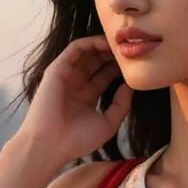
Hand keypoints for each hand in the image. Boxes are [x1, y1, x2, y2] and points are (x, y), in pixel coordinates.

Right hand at [19, 35, 132, 160]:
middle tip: (130, 49)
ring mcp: (66, 76)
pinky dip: (90, 42)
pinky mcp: (57, 69)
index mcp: (87, 97)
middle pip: (98, 61)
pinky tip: (105, 43)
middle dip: (113, 54)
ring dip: (103, 45)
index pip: (106, 75)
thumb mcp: (108, 123)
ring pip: (87, 52)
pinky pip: (75, 48)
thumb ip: (121, 104)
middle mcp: (76, 84)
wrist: (52, 146)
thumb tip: (131, 85)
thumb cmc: (77, 140)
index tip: (136, 64)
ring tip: (120, 43)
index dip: (120, 68)